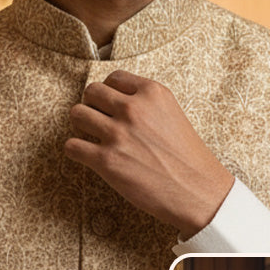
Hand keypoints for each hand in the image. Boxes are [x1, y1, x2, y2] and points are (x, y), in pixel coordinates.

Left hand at [65, 70, 233, 237]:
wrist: (197, 192)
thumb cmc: (188, 157)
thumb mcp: (173, 115)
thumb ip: (147, 103)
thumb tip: (117, 101)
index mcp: (152, 93)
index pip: (114, 77)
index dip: (109, 92)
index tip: (112, 106)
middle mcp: (133, 109)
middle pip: (91, 92)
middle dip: (92, 105)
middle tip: (99, 121)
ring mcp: (118, 134)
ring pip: (77, 114)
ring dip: (80, 126)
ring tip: (91, 137)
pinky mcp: (106, 160)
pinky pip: (71, 146)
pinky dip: (76, 150)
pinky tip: (88, 156)